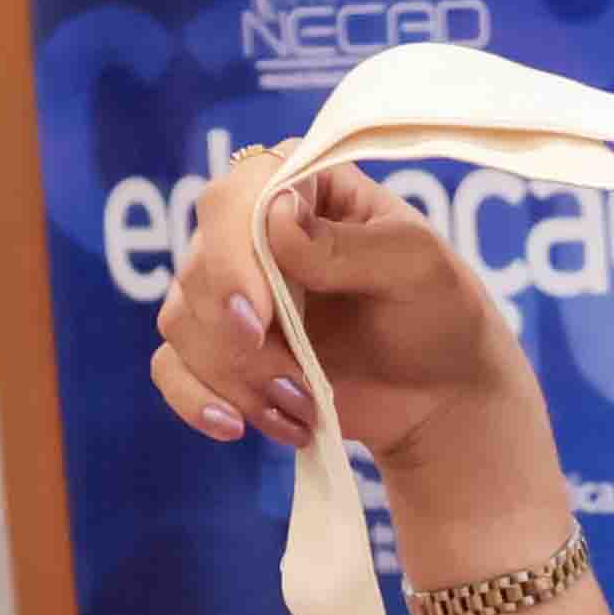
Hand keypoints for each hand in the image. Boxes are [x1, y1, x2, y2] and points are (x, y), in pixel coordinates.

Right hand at [151, 155, 542, 471]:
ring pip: (180, 323)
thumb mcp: (418, 267)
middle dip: (239, 337)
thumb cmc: (441, 315)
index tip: (259, 318)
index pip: (234, 198)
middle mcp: (252, 232)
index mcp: (302, 188)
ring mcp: (231, 293)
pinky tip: (236, 426)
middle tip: (296, 377)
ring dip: (235, 376)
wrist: (442, 398)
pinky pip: (170, 368)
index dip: (232, 256)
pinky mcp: (220, 350)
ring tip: (302, 404)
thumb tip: (275, 218)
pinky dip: (198, 402)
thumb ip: (351, 243)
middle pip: (197, 267)